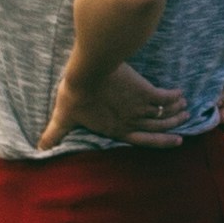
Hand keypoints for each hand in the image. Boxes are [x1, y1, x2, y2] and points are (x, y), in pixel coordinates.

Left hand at [49, 53, 191, 150]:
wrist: (87, 73)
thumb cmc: (75, 95)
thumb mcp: (63, 116)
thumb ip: (54, 133)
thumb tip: (38, 149)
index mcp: (116, 129)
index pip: (143, 139)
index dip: (160, 142)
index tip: (176, 140)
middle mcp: (131, 120)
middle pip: (159, 125)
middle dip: (173, 124)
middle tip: (185, 121)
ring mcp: (139, 105)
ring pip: (164, 112)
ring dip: (176, 111)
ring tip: (185, 107)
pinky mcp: (143, 89)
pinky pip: (164, 96)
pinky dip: (173, 96)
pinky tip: (180, 93)